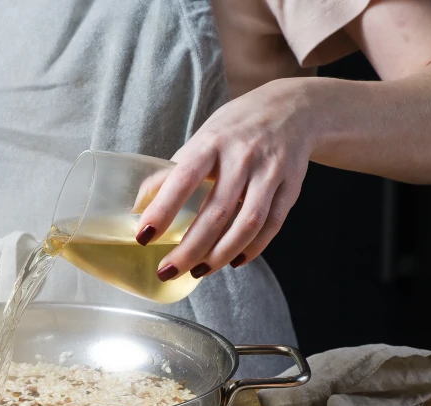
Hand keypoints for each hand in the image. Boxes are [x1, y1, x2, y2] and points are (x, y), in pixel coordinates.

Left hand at [135, 79, 312, 279]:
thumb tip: (139, 204)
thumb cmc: (235, 129)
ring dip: (219, 255)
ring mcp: (270, 172)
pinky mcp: (291, 187)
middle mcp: (243, 157)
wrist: (292, 109)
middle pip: (216, 212)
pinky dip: (251, 249)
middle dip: (189, 249)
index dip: (162, 210)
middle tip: (168, 271)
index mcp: (212, 142)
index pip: (183, 179)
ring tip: (198, 272)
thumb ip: (174, 171)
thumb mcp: (202, 138)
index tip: (144, 237)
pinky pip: (271, 226)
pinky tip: (232, 261)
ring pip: (246, 225)